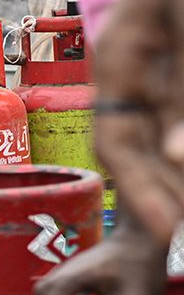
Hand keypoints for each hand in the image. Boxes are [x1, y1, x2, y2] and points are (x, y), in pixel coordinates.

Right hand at [91, 0, 183, 237]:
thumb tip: (175, 158)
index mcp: (119, 62)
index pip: (118, 145)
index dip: (140, 193)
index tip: (170, 231)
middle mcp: (137, 75)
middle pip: (143, 150)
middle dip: (167, 193)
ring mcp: (165, 72)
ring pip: (168, 136)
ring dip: (181, 171)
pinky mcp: (181, 68)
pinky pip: (178, 111)